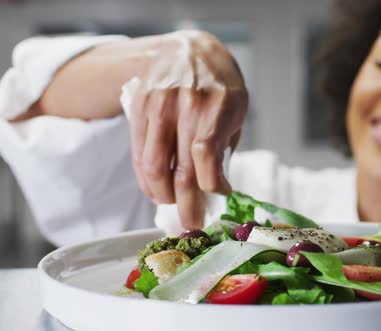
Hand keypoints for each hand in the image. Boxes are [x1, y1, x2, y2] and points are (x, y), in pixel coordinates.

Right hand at [129, 31, 247, 229]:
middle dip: (186, 205)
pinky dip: (147, 181)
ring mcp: (158, 107)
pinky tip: (157, 191)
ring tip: (173, 208)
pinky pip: (139, 156)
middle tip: (192, 223)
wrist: (187, 50)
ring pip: (153, 167)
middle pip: (180, 169)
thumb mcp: (236, 108)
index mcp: (217, 103)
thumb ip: (224, 145)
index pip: (206, 154)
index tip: (221, 194)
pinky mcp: (138, 111)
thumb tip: (215, 189)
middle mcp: (185, 104)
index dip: (212, 185)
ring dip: (163, 197)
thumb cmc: (219, 84)